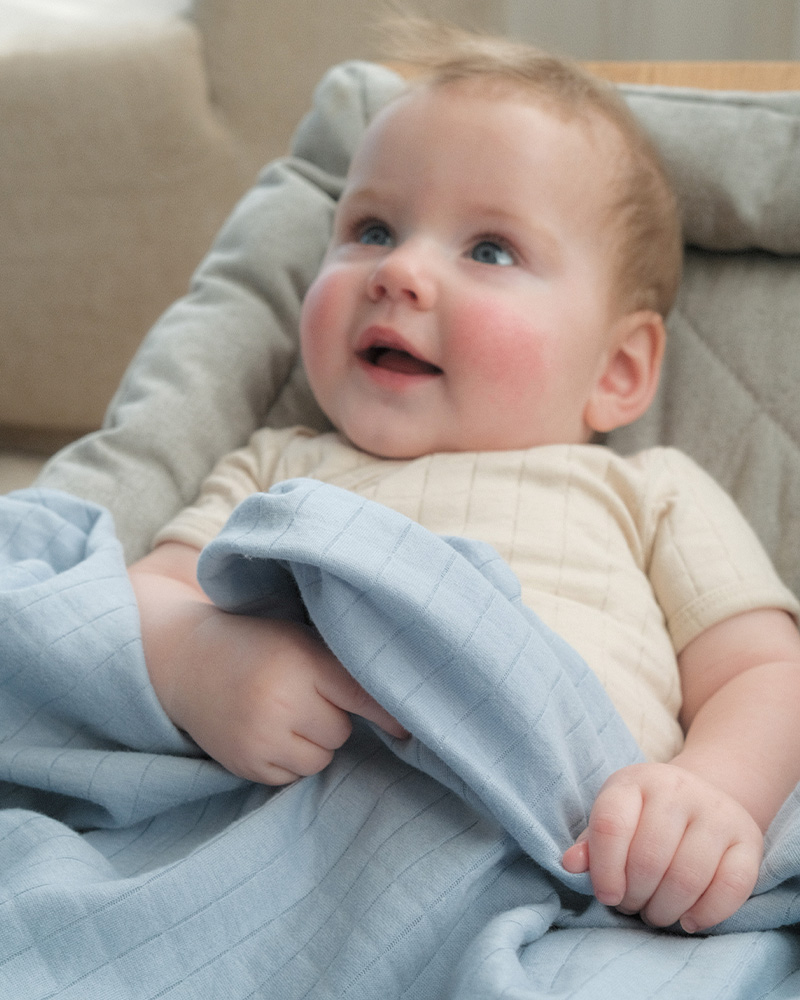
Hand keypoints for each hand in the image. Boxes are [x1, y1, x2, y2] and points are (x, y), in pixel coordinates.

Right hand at [157, 604, 407, 784]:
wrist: (186, 660)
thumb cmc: (259, 645)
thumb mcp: (301, 640)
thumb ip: (343, 666)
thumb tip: (401, 708)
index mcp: (301, 661)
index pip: (361, 696)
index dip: (390, 714)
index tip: (411, 730)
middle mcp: (280, 701)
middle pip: (340, 732)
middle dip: (331, 718)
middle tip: (303, 694)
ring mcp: (260, 737)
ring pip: (320, 759)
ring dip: (312, 743)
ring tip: (284, 713)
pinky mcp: (245, 764)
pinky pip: (292, 777)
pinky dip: (288, 760)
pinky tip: (267, 731)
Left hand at [562, 762, 762, 931]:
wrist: (702, 794)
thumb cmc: (645, 815)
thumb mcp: (614, 816)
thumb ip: (591, 843)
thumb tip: (570, 865)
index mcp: (635, 781)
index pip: (611, 825)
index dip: (604, 870)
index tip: (607, 896)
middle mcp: (677, 789)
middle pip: (649, 859)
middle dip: (635, 896)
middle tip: (631, 906)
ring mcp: (716, 811)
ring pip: (688, 877)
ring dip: (666, 909)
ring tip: (655, 913)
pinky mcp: (748, 838)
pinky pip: (731, 887)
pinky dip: (707, 914)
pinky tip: (689, 919)